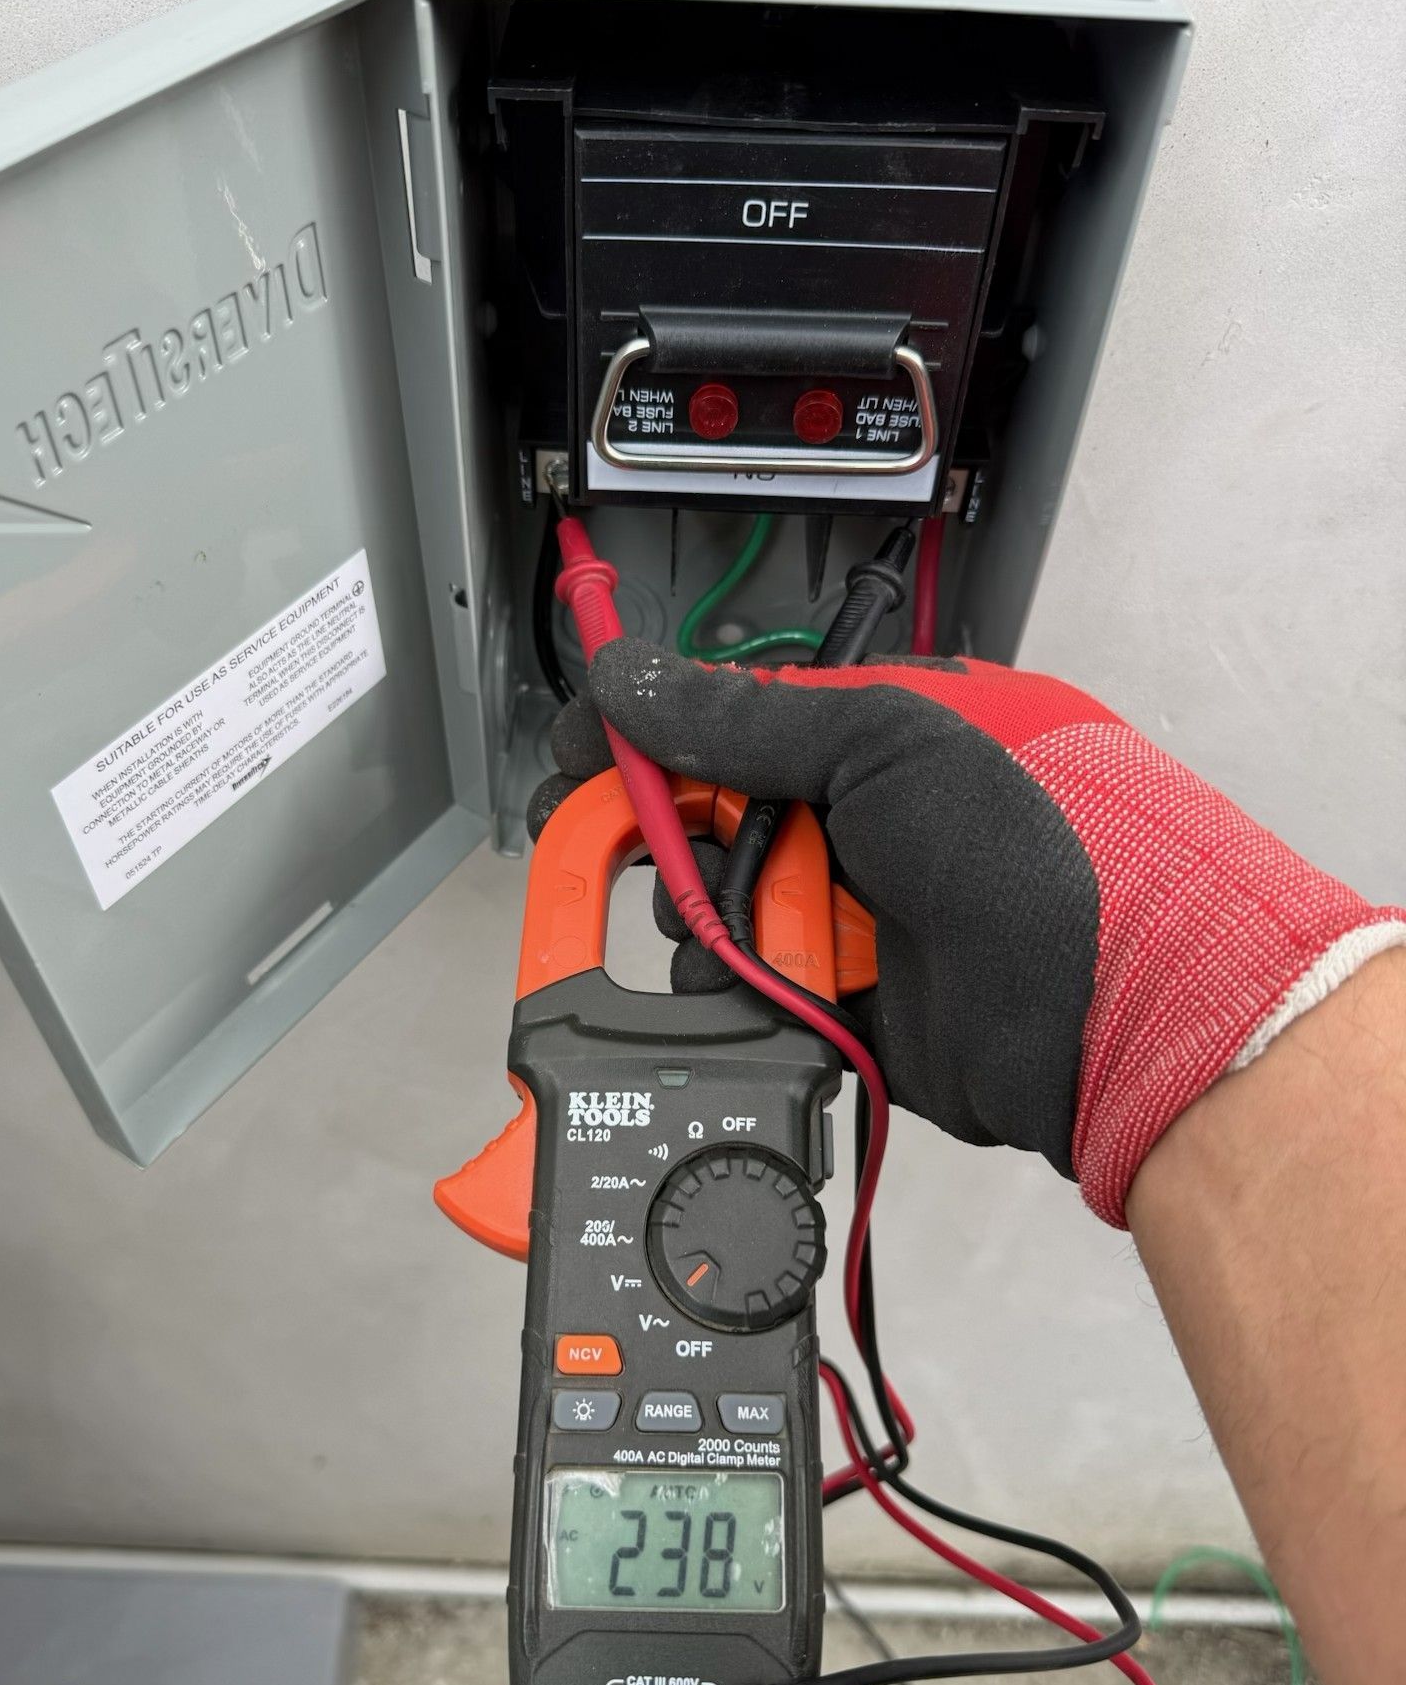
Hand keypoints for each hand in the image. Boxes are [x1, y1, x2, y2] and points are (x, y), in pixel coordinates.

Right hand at [534, 641, 1402, 1225]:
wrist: (1111, 1007)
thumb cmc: (1030, 843)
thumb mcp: (886, 743)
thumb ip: (746, 719)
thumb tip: (625, 676)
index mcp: (874, 735)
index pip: (726, 718)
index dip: (643, 734)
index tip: (572, 755)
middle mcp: (855, 823)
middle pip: (706, 819)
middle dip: (665, 837)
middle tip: (632, 851)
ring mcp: (847, 917)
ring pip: (715, 912)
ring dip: (704, 918)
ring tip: (739, 926)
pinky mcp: (840, 1005)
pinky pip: (748, 996)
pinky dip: (733, 993)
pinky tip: (749, 983)